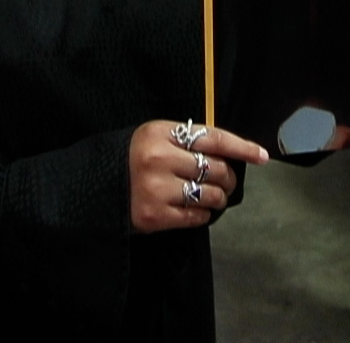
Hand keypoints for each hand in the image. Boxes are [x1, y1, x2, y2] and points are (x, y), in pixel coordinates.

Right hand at [129, 120, 267, 233]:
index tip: (261, 155)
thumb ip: (183, 141)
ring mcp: (156, 189)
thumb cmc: (125, 161)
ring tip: (213, 197)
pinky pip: (196, 217)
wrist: (89, 188)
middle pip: (216, 168)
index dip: (241, 147)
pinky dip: (204, 214)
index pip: (212, 137)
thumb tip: (226, 153)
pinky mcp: (154, 216)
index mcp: (159, 133)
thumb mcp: (150, 138)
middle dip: (228, 178)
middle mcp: (158, 159)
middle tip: (226, 183)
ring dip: (219, 198)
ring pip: (211, 195)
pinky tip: (196, 210)